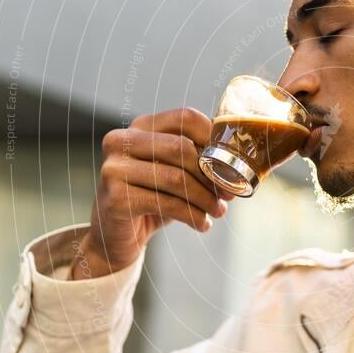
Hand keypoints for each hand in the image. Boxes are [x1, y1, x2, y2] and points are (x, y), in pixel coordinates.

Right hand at [72, 108, 234, 279]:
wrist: (116, 235)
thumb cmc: (153, 197)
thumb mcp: (176, 172)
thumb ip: (200, 160)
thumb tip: (239, 166)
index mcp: (140, 125)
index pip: (186, 117)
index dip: (214, 139)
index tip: (231, 164)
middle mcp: (121, 140)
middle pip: (182, 148)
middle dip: (211, 174)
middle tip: (228, 194)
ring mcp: (114, 168)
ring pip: (176, 178)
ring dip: (205, 198)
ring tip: (218, 212)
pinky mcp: (115, 196)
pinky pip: (166, 203)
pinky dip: (192, 215)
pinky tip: (203, 224)